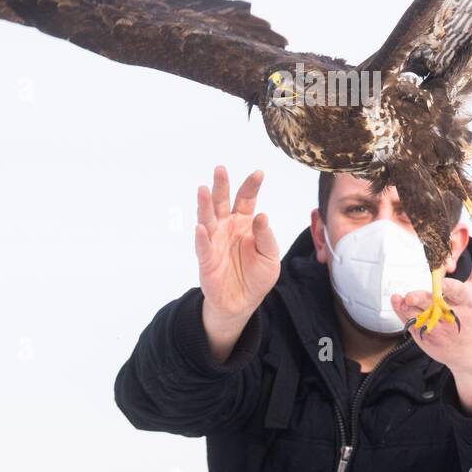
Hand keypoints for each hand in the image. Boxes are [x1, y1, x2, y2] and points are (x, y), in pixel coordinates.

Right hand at [195, 166, 279, 359]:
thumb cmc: (257, 275)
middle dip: (221, 186)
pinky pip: (203, 247)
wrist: (242, 302)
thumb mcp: (270, 256)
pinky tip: (201, 228)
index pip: (246, 199)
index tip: (259, 173)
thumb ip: (266, 236)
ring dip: (204, 205)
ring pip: (207, 219)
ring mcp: (214, 241)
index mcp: (244, 222)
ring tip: (203, 190)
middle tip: (220, 169)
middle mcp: (226, 226)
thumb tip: (262, 215)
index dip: (251, 186)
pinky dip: (201, 238)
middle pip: (222, 202)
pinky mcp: (206, 259)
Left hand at [391, 244, 471, 414]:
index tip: (441, 283)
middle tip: (410, 296)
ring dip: (407, 306)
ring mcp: (438, 328)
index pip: (458, 292)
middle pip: (434, 305)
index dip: (449, 288)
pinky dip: (401, 312)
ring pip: (418, 314)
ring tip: (402, 298)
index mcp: (467, 300)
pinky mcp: (426, 337)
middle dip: (422, 300)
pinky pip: (410, 323)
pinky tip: (398, 301)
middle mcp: (452, 315)